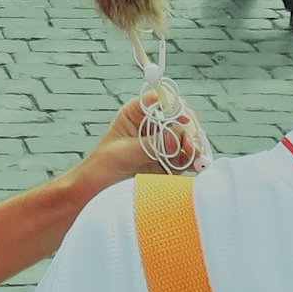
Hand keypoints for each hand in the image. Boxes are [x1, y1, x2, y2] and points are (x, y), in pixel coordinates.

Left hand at [70, 96, 201, 195]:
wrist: (96, 192)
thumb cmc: (102, 166)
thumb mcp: (122, 152)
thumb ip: (149, 145)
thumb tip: (173, 138)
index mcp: (136, 113)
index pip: (161, 99)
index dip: (174, 105)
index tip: (181, 117)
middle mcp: (153, 124)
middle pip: (180, 117)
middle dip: (188, 129)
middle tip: (190, 144)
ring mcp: (163, 143)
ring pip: (188, 136)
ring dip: (194, 144)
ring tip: (194, 156)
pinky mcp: (171, 161)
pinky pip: (188, 156)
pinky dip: (195, 159)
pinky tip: (196, 164)